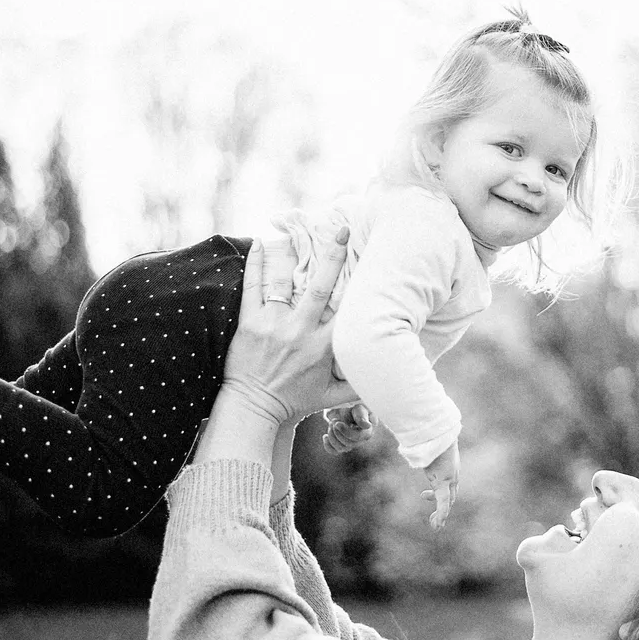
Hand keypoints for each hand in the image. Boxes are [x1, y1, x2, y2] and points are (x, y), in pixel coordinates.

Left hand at [221, 229, 356, 426]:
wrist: (253, 409)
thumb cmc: (294, 402)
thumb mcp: (332, 397)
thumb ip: (360, 386)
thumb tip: (388, 377)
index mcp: (324, 346)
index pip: (346, 309)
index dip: (359, 284)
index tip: (368, 261)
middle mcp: (300, 331)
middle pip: (320, 286)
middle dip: (333, 256)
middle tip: (341, 230)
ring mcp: (273, 324)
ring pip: (284, 281)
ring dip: (291, 254)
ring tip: (297, 232)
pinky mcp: (250, 323)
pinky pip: (252, 287)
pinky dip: (256, 264)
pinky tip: (259, 243)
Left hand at [321, 403, 373, 453]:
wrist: (343, 408)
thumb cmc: (352, 406)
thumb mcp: (356, 407)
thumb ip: (361, 415)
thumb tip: (367, 426)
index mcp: (369, 429)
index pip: (360, 437)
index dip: (347, 432)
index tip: (337, 423)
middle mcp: (363, 439)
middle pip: (350, 444)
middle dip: (338, 432)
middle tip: (334, 421)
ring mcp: (353, 444)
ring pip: (342, 448)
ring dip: (332, 436)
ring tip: (331, 424)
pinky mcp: (343, 446)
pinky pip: (335, 452)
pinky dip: (328, 445)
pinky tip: (325, 436)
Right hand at [420, 439, 459, 529]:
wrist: (438, 432)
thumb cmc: (430, 435)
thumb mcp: (426, 444)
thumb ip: (421, 449)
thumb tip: (408, 445)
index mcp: (449, 466)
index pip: (448, 484)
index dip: (438, 493)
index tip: (423, 495)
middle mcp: (452, 473)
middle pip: (451, 495)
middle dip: (443, 507)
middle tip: (434, 519)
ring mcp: (449, 478)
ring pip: (448, 501)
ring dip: (442, 514)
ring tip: (436, 526)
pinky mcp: (443, 481)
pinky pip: (444, 501)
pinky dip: (442, 513)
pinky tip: (438, 523)